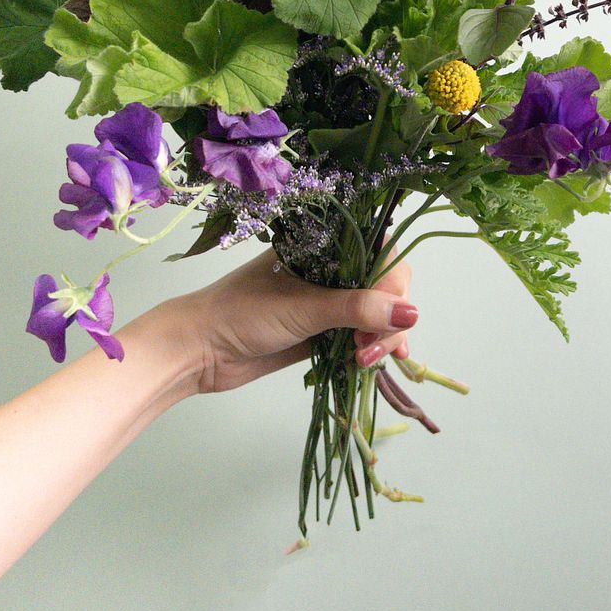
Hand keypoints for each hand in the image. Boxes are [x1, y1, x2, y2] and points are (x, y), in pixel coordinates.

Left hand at [161, 250, 416, 393]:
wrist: (198, 350)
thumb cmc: (241, 314)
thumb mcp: (304, 308)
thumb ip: (358, 308)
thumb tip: (412, 313)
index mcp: (323, 246)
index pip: (380, 252)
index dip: (393, 280)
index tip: (393, 311)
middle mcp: (330, 270)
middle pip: (383, 286)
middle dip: (389, 317)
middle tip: (372, 346)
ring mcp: (326, 303)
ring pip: (374, 315)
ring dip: (382, 338)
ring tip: (366, 360)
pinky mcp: (321, 334)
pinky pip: (358, 338)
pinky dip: (371, 350)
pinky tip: (376, 365)